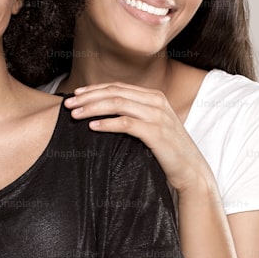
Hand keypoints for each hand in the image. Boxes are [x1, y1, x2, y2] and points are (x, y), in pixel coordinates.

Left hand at [65, 82, 209, 192]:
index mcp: (154, 96)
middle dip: (88, 97)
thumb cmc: (168, 151)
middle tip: (68, 104)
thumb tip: (105, 112)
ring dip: (93, 108)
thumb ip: (136, 115)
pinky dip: (107, 123)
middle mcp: (156, 102)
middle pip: (115, 93)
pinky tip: (92, 127)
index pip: (118, 87)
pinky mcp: (156, 133)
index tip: (75, 94)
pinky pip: (126, 123)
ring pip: (118, 104)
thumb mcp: (153, 126)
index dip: (94, 89)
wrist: (191, 170)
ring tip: (75, 115)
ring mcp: (157, 116)